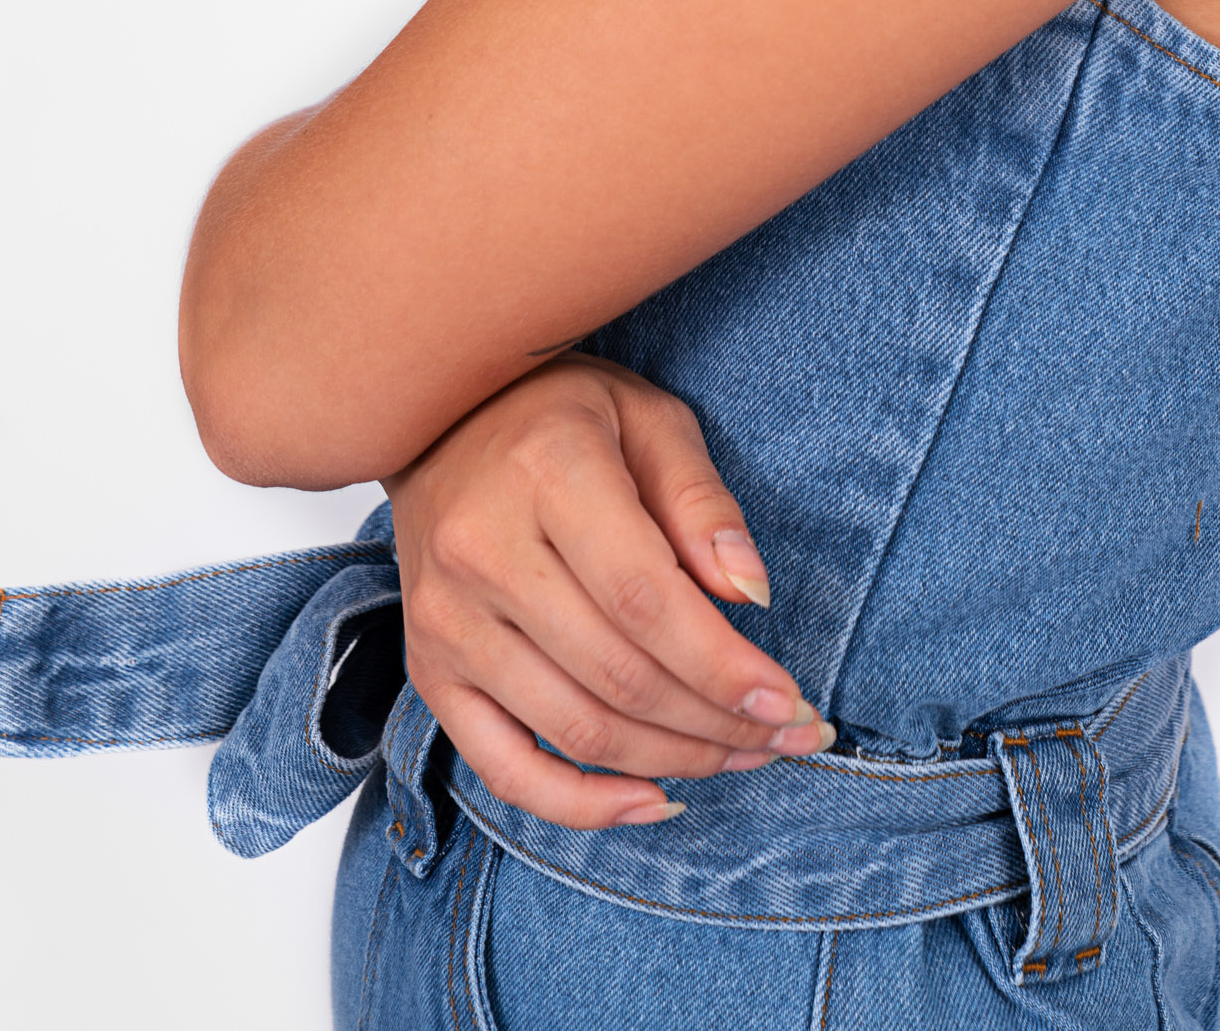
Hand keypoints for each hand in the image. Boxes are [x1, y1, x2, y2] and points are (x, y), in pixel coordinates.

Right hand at [384, 354, 831, 827]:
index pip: (645, 600)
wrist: (435, 422)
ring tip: (742, 756)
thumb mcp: (647, 418)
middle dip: (718, 723)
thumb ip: (700, 502)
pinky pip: (503, 767)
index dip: (723, 665)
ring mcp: (447, 622)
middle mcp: (483, 555)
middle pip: (619, 675)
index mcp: (547, 476)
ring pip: (576, 729)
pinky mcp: (429, 670)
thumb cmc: (559, 413)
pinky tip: (652, 800)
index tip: (790, 700)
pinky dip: (582, 805)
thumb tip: (751, 594)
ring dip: (673, 761)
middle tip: (788, 735)